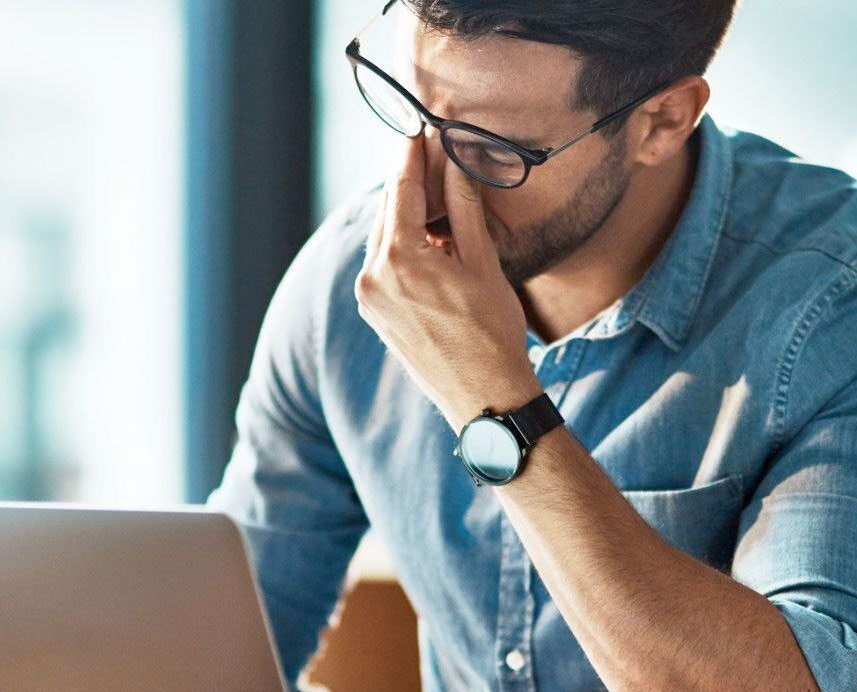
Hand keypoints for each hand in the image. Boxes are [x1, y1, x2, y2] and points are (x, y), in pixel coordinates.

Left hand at [354, 134, 542, 433]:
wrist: (483, 395)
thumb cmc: (491, 330)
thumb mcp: (482, 261)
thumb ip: (464, 208)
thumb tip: (457, 160)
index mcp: (399, 259)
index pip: (402, 190)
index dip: (411, 155)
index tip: (416, 127)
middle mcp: (372, 276)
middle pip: (389, 212)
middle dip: (408, 183)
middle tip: (426, 152)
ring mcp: (368, 298)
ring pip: (383, 239)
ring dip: (405, 215)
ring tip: (432, 194)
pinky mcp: (374, 314)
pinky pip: (382, 265)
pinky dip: (400, 246)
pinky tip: (425, 239)